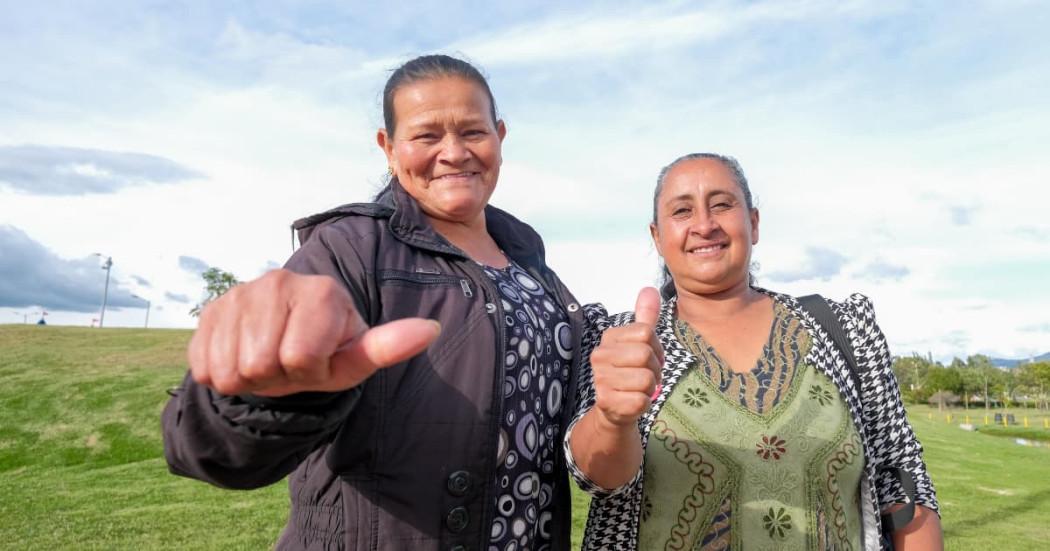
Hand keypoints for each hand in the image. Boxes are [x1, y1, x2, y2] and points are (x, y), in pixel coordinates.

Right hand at [187, 269, 440, 396]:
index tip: (317, 359)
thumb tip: (430, 330)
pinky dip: (221, 375)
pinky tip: (240, 358)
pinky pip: (204, 366)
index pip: (300, 357)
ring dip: (248, 378)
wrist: (283, 349)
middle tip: (288, 363)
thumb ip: (388, 346)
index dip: (309, 372)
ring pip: (229, 368)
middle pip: (261, 363)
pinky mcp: (210, 310)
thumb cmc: (329, 353)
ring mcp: (239, 292)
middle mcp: (278, 280)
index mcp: (322, 291)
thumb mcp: (357, 358)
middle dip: (276, 377)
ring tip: (267, 361)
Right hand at [590, 287, 663, 428]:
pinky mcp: (605, 401)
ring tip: (638, 390)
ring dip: (650, 389)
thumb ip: (646, 316)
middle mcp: (599, 355)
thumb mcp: (640, 342)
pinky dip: (644, 403)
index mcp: (609, 337)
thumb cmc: (631, 372)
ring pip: (646, 379)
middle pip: (646, 354)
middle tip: (646, 377)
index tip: (650, 359)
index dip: (657, 348)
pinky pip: (641, 400)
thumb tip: (650, 288)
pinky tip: (632, 402)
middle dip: (655, 370)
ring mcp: (600, 378)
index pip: (647, 333)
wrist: (615, 409)